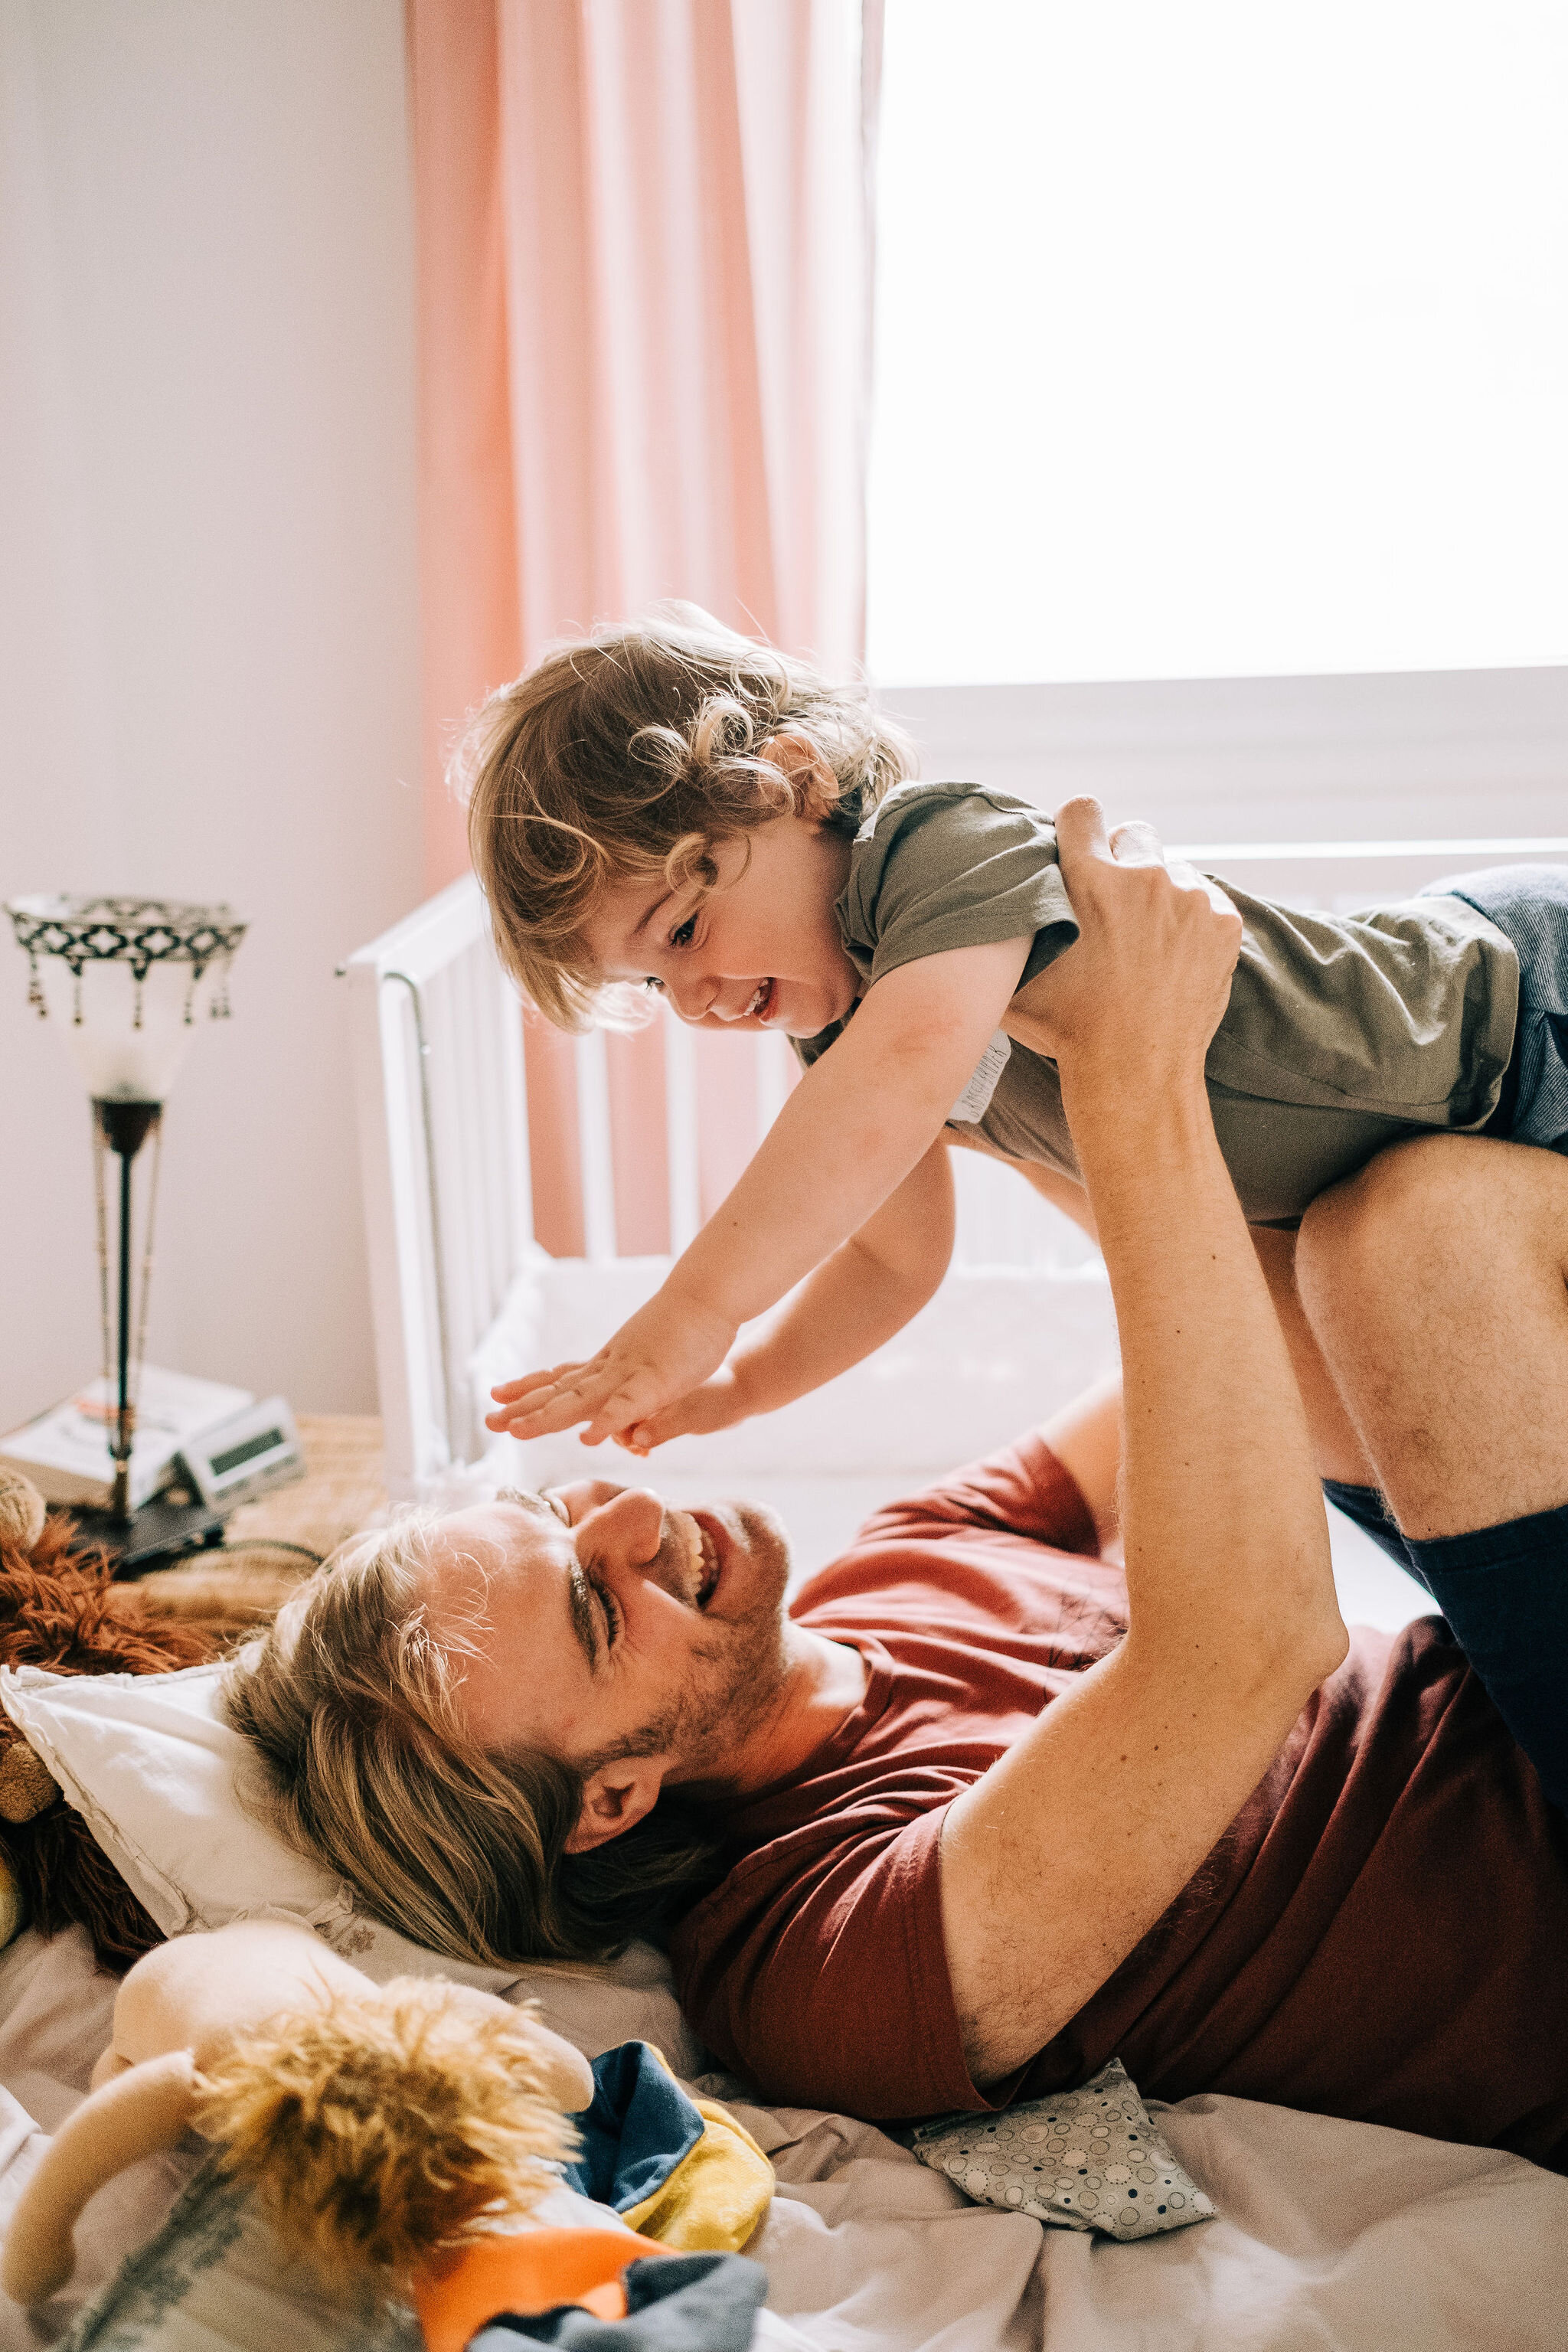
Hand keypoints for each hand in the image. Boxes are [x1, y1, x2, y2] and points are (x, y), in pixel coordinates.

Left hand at [486, 1285, 738, 1446]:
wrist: (713, 1297)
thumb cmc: (691, 1330)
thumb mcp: (659, 1367)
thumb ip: (642, 1393)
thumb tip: (630, 1416)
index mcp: (610, 1363)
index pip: (561, 1377)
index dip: (529, 1387)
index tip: (496, 1394)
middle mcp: (611, 1367)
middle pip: (559, 1390)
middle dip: (523, 1406)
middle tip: (487, 1420)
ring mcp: (631, 1372)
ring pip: (582, 1398)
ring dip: (548, 1415)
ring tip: (515, 1431)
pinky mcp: (658, 1379)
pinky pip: (629, 1404)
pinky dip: (608, 1420)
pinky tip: (589, 1438)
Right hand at [613, 1365, 750, 1455]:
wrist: (745, 1387)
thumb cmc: (720, 1399)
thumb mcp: (691, 1415)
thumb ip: (664, 1427)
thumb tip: (637, 1439)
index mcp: (642, 1375)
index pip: (611, 1400)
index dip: (615, 1425)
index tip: (632, 1444)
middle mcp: (642, 1378)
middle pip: (611, 1404)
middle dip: (617, 1430)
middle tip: (636, 1449)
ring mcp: (650, 1386)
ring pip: (623, 1410)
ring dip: (628, 1433)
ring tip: (641, 1452)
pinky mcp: (659, 1396)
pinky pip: (637, 1413)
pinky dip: (638, 1431)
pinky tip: (645, 1448)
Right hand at [1024, 798, 1241, 1082]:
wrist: (1136, 1073)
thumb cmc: (1068, 1030)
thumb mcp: (1015, 975)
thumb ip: (1002, 928)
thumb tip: (979, 904)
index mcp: (1089, 880)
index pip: (1083, 810)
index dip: (1078, 828)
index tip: (1079, 847)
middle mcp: (1145, 877)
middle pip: (1134, 834)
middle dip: (1123, 861)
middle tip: (1113, 906)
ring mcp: (1191, 898)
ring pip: (1173, 869)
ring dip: (1159, 892)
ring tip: (1145, 940)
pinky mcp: (1225, 921)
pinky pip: (1206, 898)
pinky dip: (1191, 918)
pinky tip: (1173, 954)